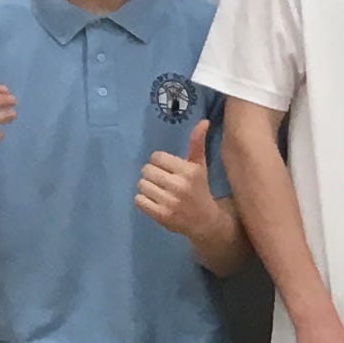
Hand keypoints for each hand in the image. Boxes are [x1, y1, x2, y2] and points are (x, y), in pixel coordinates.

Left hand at [135, 119, 227, 245]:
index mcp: (188, 171)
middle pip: (146, 170)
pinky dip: (143, 200)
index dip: (160, 163)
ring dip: (147, 187)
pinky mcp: (160, 215)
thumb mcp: (200, 166)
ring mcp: (169, 202)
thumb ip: (197, 143)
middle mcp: (179, 186)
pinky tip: (154, 202)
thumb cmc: (199, 189)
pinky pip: (138, 200)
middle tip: (161, 182)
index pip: (156, 157)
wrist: (205, 221)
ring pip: (141, 184)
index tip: (168, 169)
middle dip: (152, 175)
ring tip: (158, 192)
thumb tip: (204, 121)